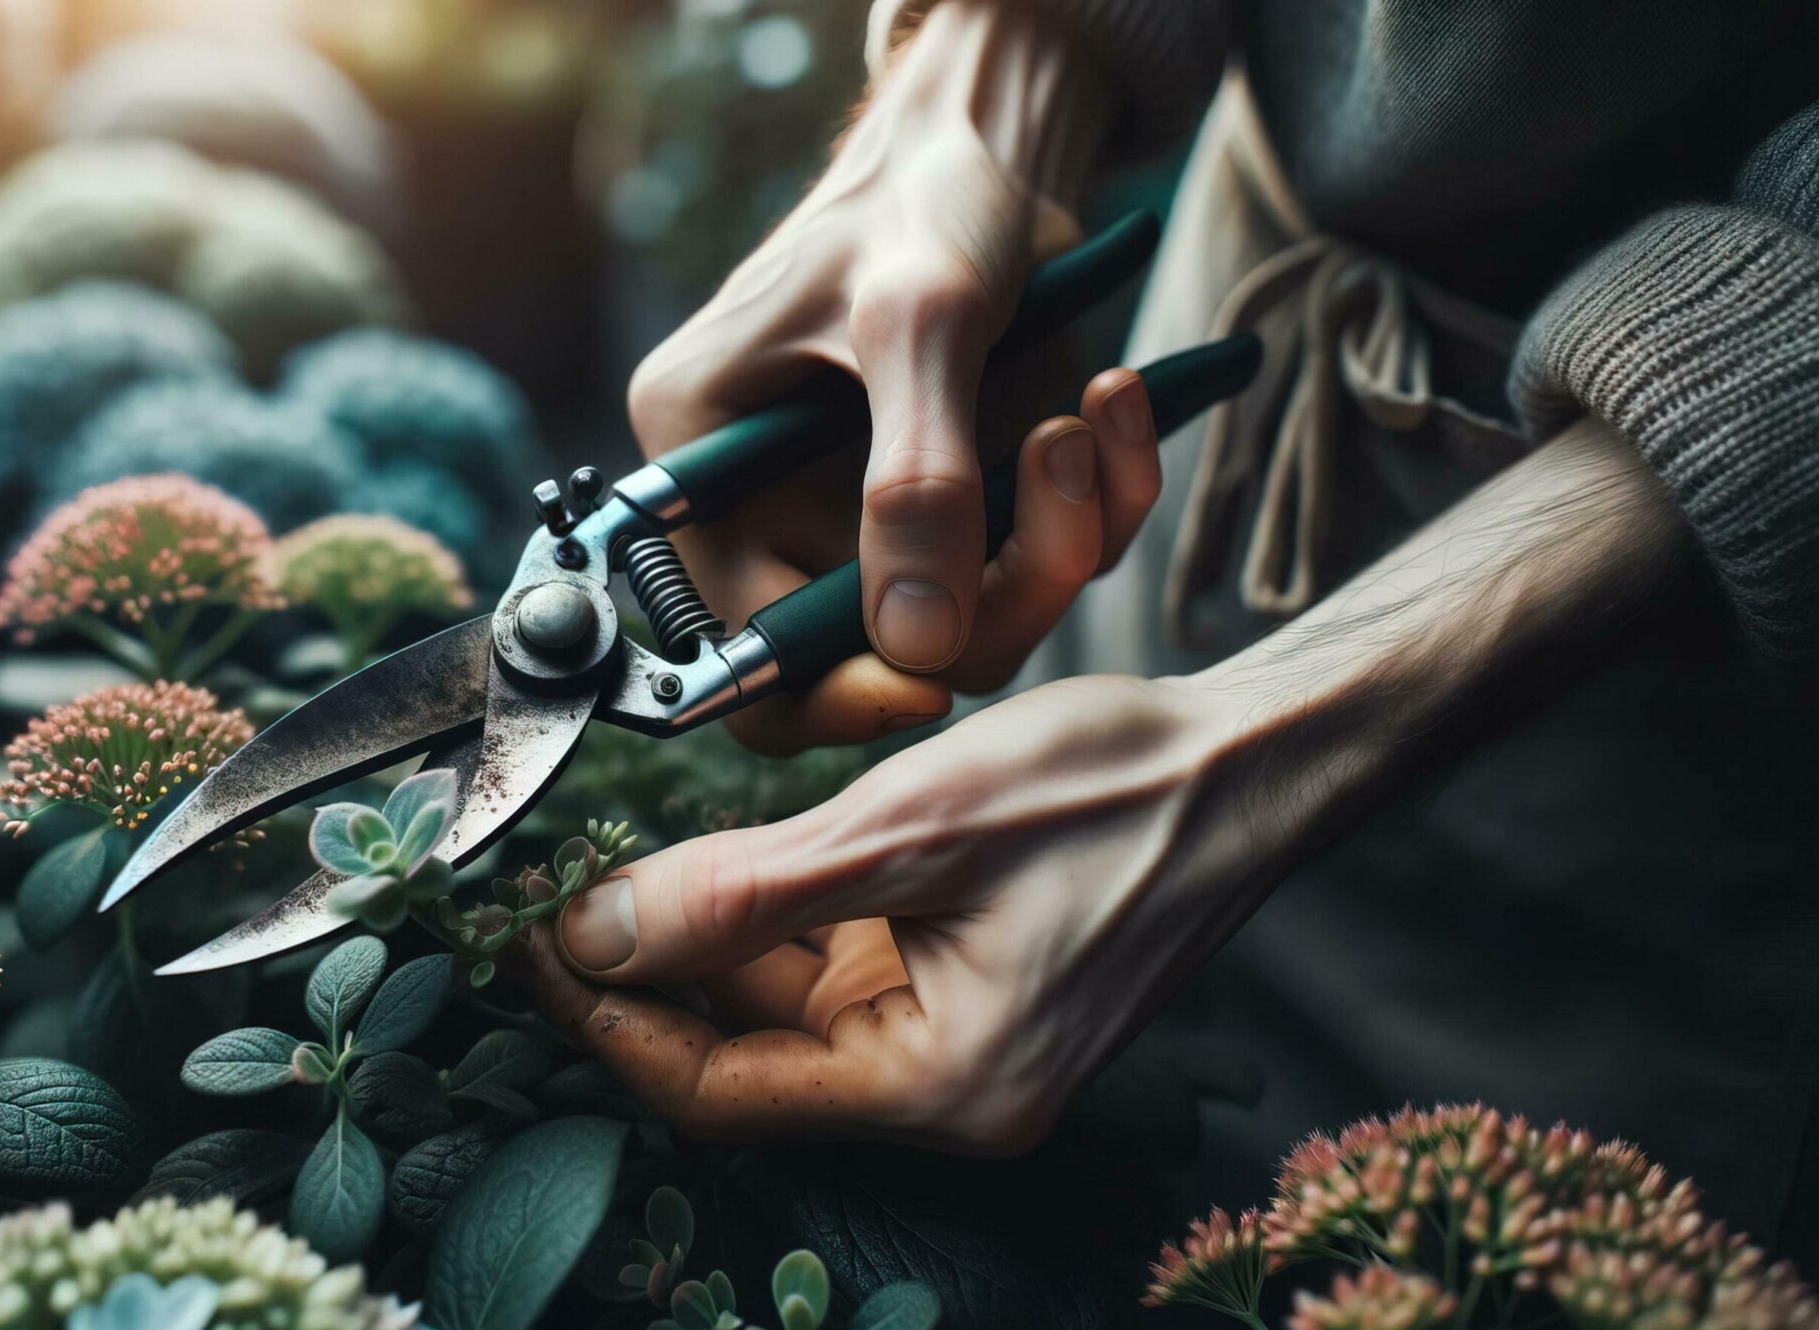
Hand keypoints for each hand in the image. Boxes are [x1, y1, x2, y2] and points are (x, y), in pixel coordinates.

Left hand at [514, 673, 1268, 1153]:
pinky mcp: (973, 987)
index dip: (610, 1023)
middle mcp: (953, 1091)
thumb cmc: (1116, 786)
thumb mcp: (905, 827)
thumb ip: (738, 893)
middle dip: (646, 980)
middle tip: (549, 899)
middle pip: (748, 1059)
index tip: (526, 948)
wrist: (1257, 756)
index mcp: (945, 1087)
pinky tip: (716, 862)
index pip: (724, 1092)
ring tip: (612, 870)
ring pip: (788, 1011)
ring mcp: (965, 1041)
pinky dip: (775, 920)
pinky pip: (842, 971)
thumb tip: (592, 936)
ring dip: (705, 945)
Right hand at [627, 1, 1127, 752]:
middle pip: (870, 655)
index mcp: (704, 467)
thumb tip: (918, 643)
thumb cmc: (921, 202)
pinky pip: (1039, 564)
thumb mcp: (916, 323)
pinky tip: (1114, 404)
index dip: (828, 691)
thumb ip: (916, 482)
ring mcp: (877, 518)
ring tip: (1088, 420)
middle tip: (1059, 505)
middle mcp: (777, 511)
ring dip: (1062, 540)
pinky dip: (1101, 503)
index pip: (744, 649)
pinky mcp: (966, 509)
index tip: (923, 681)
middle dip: (985, 603)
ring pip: (974, 622)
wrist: (997, 149)